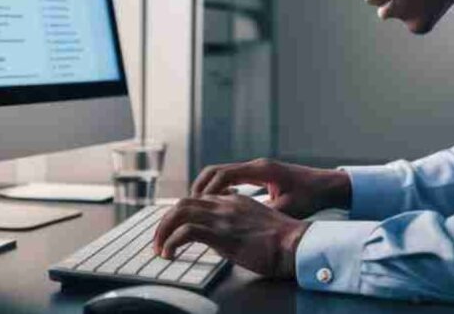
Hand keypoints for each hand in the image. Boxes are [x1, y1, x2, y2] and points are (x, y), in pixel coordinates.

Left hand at [152, 194, 309, 278]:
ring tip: (159, 247)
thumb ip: (239, 223)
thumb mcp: (257, 224)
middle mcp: (225, 204)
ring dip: (163, 230)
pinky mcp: (221, 233)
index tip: (174, 231)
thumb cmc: (282, 240)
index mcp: (234, 201)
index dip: (182, 215)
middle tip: (159, 240)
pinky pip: (186, 232)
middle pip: (183, 203)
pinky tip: (168, 253)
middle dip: (166, 221)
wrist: (294, 243)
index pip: (199, 201)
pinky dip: (171, 242)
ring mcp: (222, 217)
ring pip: (179, 212)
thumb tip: (226, 237)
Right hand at [191, 158, 350, 218]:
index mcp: (260, 171)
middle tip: (187, 208)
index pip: (222, 175)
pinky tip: (220, 204)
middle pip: (216, 171)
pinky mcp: (260, 174)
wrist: (329, 185)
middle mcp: (256, 166)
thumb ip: (262, 213)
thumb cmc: (311, 196)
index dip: (205, 192)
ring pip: (222, 174)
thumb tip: (238, 225)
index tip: (194, 207)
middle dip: (199, 189)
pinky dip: (221, 189)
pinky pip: (232, 178)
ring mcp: (257, 168)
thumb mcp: (286, 208)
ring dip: (208, 189)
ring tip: (198, 208)